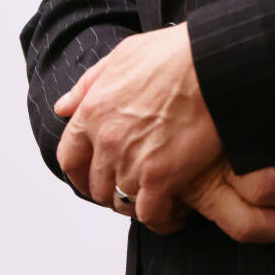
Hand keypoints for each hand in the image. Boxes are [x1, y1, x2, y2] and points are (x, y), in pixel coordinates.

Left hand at [53, 24, 274, 240]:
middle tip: (131, 190)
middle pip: (96, 185)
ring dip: (137, 205)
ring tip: (157, 201)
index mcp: (93, 111)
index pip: (70, 157)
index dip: (80, 173)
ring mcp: (131, 162)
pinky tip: (176, 213)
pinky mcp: (160, 178)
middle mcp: (105, 140)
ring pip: (121, 202)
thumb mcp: (123, 56)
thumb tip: (63, 107)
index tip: (92, 178)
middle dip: (111, 191)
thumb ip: (89, 84)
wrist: (212, 65)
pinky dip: (162, 219)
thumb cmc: (175, 55)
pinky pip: (150, 215)